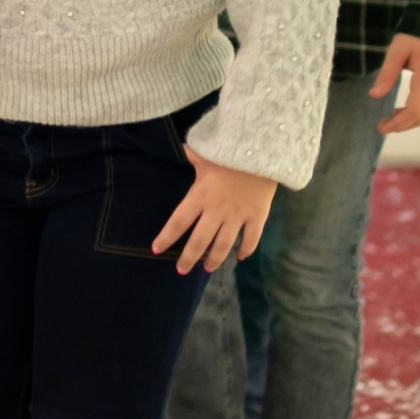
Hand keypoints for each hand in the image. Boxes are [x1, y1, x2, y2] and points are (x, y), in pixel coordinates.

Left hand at [152, 149, 278, 273]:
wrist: (263, 149)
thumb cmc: (230, 149)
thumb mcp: (205, 151)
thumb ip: (191, 154)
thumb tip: (181, 147)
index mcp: (200, 195)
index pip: (178, 222)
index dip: (166, 238)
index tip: (156, 249)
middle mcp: (216, 211)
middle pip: (199, 242)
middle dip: (188, 258)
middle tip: (181, 271)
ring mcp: (238, 216)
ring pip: (223, 246)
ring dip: (214, 260)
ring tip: (207, 269)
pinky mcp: (257, 216)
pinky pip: (251, 239)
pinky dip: (246, 250)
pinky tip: (240, 257)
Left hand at [374, 34, 419, 133]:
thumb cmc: (415, 37)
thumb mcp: (396, 51)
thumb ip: (387, 73)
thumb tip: (374, 95)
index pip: (415, 111)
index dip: (398, 123)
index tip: (382, 127)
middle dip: (402, 126)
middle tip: (381, 127)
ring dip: (407, 121)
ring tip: (388, 119)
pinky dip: (413, 113)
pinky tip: (399, 110)